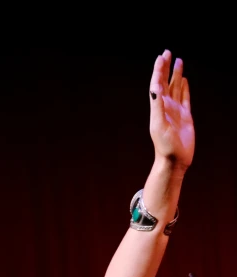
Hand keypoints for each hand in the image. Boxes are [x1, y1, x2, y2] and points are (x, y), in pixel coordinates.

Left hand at [149, 50, 194, 170]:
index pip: (157, 84)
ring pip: (176, 88)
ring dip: (176, 75)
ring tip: (178, 61)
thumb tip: (155, 87)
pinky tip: (184, 81)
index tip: (161, 57)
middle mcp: (166, 107)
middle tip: (168, 52)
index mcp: (158, 107)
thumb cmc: (165, 146)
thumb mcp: (159, 124)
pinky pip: (185, 98)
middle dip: (166, 68)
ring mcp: (176, 111)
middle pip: (166, 83)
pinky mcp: (185, 117)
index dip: (158, 70)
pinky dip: (184, 88)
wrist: (174, 160)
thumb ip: (157, 105)